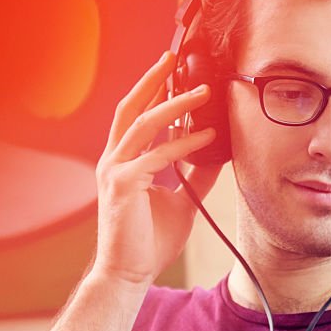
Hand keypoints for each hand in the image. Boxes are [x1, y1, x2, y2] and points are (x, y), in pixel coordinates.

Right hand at [90, 51, 221, 289]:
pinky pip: (156, 156)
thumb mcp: (182, 200)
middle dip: (152, 79)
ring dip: (174, 104)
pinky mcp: (122, 186)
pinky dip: (182, 144)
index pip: (136, 115)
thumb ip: (195, 173)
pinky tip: (206, 136)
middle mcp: (113, 160)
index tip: (174, 70)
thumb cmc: (149, 240)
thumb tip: (217, 150)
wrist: (130, 274)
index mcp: (123, 161)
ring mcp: (114, 171)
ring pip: (143, 125)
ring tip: (202, 91)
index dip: (153, 90)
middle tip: (173, 56)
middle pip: (130, 107)